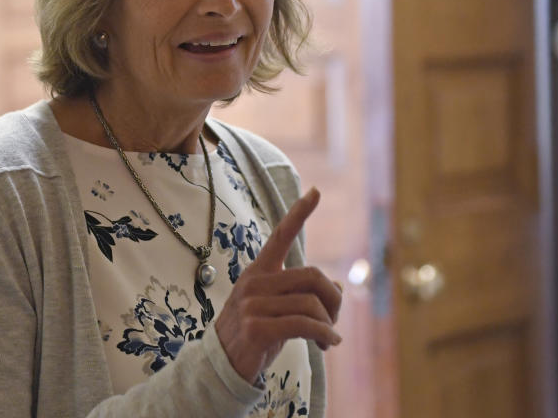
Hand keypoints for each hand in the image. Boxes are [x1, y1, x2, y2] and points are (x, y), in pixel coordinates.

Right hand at [214, 187, 342, 382]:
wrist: (220, 367)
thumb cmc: (254, 335)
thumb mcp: (277, 309)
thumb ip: (301, 294)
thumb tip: (338, 286)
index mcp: (259, 271)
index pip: (280, 235)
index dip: (299, 213)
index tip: (316, 191)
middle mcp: (255, 282)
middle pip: (313, 276)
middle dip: (334, 299)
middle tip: (334, 319)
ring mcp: (253, 305)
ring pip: (312, 304)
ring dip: (329, 323)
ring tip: (328, 338)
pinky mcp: (257, 328)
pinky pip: (304, 325)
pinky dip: (324, 334)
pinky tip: (329, 343)